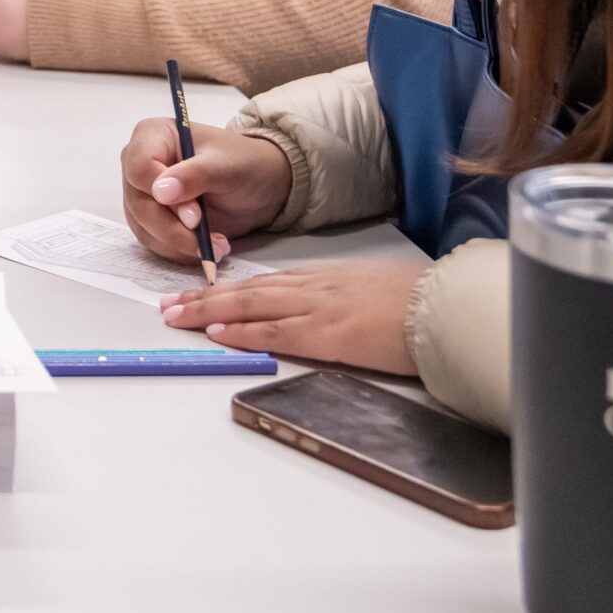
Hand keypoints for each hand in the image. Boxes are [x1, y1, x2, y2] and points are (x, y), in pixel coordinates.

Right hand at [120, 117, 291, 263]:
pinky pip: (152, 241)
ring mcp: (142, 193)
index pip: (139, 167)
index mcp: (152, 135)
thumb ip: (194, 175)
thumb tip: (161, 192)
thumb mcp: (226, 165)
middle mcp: (138, 164)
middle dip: (173, 228)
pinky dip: (178, 251)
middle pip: (138, 203)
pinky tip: (205, 247)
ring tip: (216, 244)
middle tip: (207, 240)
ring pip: (143, 227)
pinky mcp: (149, 219)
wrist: (258, 185)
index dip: (161, 194)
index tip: (194, 217)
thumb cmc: (243, 163)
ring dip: (178, 244)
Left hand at [161, 258, 425, 373]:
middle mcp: (314, 288)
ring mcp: (317, 308)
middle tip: (168, 303)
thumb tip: (329, 310)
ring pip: (250, 305)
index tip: (200, 292)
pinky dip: (242, 330)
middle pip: (247, 290)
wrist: (445, 307)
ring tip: (176, 315)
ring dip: (208, 311)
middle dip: (203, 296)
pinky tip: (217, 331)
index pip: (266, 282)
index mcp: (325, 278)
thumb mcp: (373, 289)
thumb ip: (344, 297)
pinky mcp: (326, 333)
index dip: (228, 288)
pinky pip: (274, 331)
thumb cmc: (419, 300)